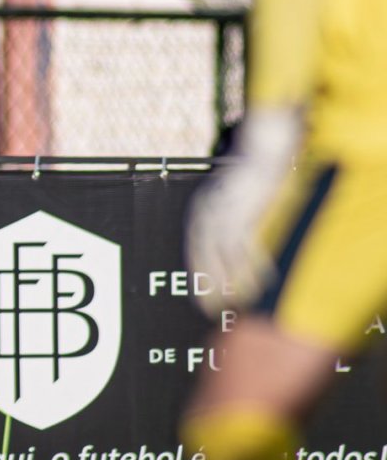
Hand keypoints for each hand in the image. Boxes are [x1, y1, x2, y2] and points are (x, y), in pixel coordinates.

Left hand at [185, 110, 302, 314]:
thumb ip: (224, 217)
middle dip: (208, 285)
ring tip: (238, 303)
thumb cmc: (249, 175)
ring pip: (227, 257)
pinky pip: (250, 247)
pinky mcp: (248, 214)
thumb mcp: (229, 197)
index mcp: (202, 212)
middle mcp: (209, 215)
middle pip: (205, 258)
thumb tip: (228, 236)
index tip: (201, 296)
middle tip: (210, 309)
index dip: (198, 275)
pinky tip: (265, 283)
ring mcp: (228, 215)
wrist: (264, 150)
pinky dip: (256, 267)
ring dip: (233, 282)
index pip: (195, 250)